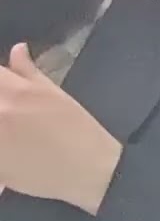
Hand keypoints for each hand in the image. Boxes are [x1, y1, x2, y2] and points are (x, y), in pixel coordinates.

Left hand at [0, 43, 121, 213]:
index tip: (6, 87)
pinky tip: (12, 147)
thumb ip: (29, 71)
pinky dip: (1, 146)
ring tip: (13, 128)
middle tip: (10, 109)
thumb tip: (17, 50)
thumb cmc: (79, 130)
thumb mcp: (57, 95)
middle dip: (0, 99)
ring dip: (1, 119)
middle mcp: (0, 110)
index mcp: (15, 90)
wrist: (89, 170)